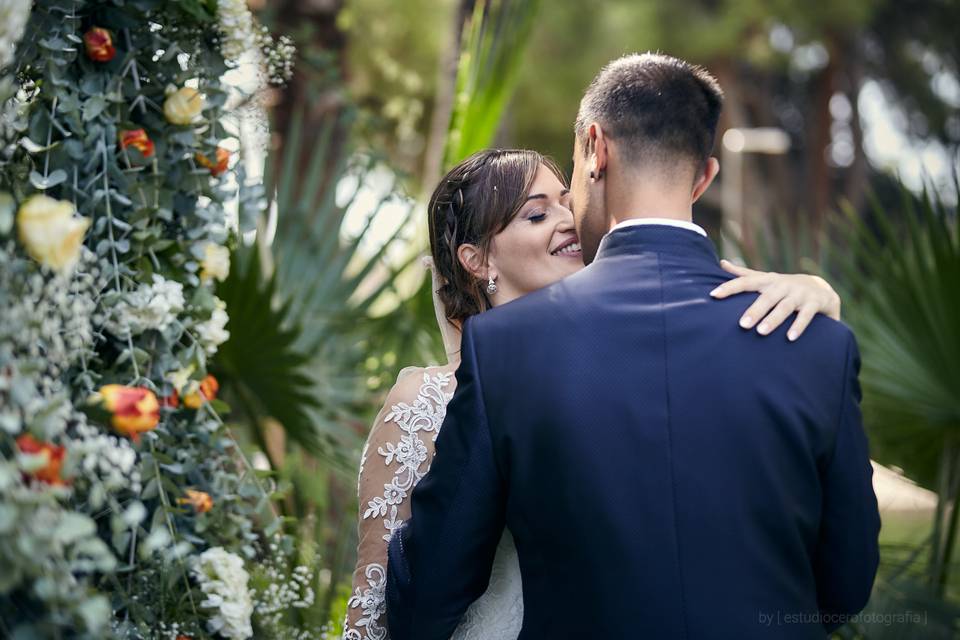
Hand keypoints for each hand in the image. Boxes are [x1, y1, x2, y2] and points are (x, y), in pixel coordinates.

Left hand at [709, 260, 841, 341]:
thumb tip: (721, 263)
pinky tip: (790, 338)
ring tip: (761, 332)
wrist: (821, 289)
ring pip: (785, 307)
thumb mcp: (766, 279)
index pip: (746, 281)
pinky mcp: (815, 303)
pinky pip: (806, 315)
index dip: (729, 287)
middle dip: (754, 310)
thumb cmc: (784, 287)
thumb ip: (744, 274)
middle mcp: (783, 285)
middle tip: (742, 325)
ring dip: (774, 319)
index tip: (713, 295)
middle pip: (767, 298)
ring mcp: (800, 293)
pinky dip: (798, 326)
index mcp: (768, 280)